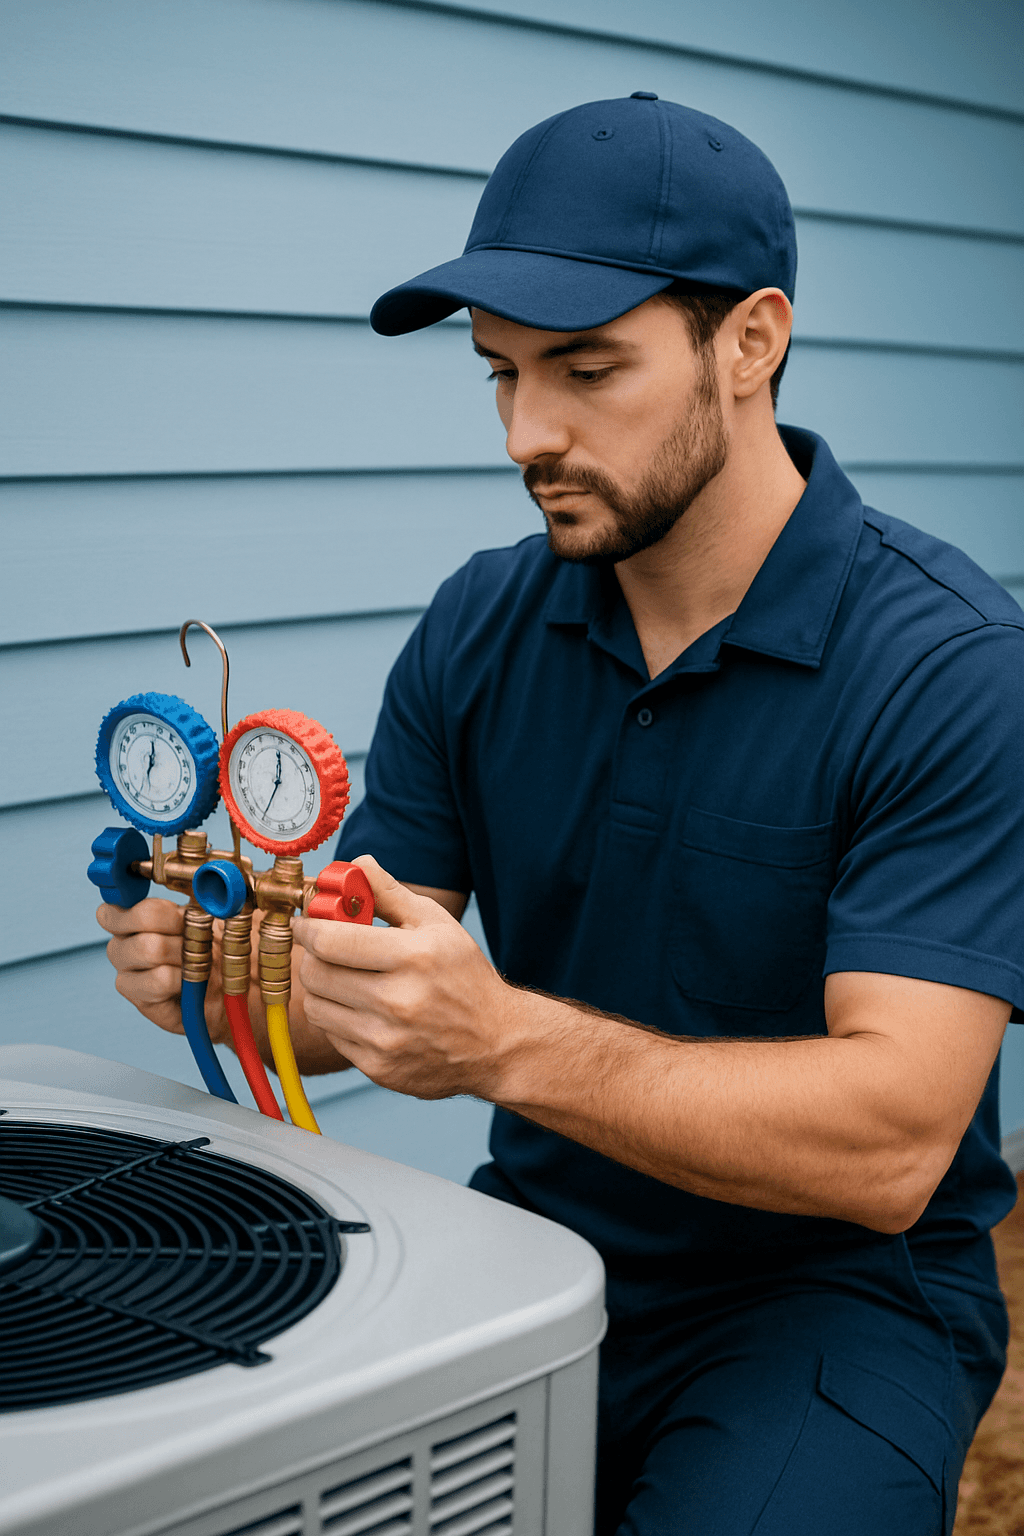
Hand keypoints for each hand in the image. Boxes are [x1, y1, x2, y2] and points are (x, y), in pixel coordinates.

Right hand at [96, 897, 229, 1043]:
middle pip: (139, 918)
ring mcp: (126, 973)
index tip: (176, 911)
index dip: (145, 904)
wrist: (227, 987)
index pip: (112, 908)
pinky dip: (182, 977)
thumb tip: (200, 875)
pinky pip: (158, 980)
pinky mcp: (139, 998)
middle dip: (177, 921)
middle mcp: (120, 945)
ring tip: (197, 958)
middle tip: (198, 932)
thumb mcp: (206, 911)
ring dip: (183, 950)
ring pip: (149, 948)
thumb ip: (194, 890)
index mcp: (129, 921)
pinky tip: (190, 981)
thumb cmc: (211, 945)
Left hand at [292, 856, 518, 1099]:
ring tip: (343, 977)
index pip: (331, 941)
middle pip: (316, 973)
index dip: (308, 928)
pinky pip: (331, 1034)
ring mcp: (386, 1039)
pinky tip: (360, 1008)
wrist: (495, 1043)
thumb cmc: (465, 976)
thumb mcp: (437, 924)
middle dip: (312, 955)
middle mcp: (399, 1001)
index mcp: (414, 957)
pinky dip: (337, 1017)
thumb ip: (391, 892)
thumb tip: (356, 863)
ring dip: (321, 987)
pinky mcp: (378, 1067)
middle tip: (323, 948)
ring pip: (315, 1006)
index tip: (305, 923)